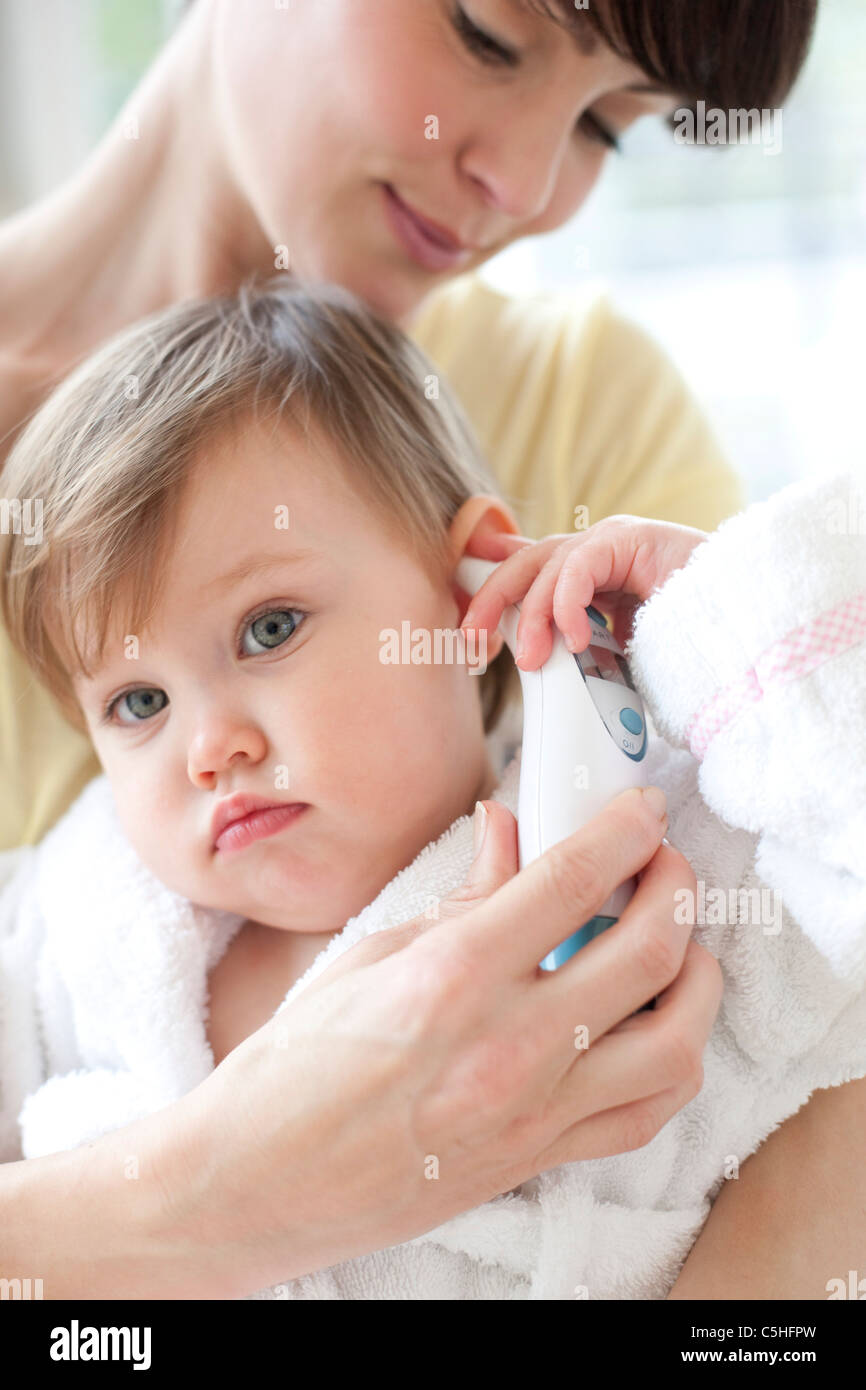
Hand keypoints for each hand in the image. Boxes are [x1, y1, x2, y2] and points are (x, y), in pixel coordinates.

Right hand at [168, 785, 720, 1297]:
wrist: (262, 1181)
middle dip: (677, 886)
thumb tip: (508, 832)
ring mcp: (533, 1113)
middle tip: (664, 862)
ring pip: (676, 1042)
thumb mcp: (371, 955)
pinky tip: (654, 1024)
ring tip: (677, 945)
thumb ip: (462, 896)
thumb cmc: (298, 1065)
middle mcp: (508, 1046)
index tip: (643, 809)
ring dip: (697, 979)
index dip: (625, 828)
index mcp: (453, 975)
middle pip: (649, 951)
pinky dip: (673, 1060)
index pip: (574, 880)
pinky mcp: (541, 1160)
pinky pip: (647, 1113)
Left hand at [458, 515, 707, 664]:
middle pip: (524, 565)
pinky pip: (580, 565)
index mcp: (590, 573)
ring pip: (547, 567)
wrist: (744, 630)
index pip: (527, 568)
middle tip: (471, 646)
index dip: (488, 584)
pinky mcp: (633, 539)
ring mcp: (614, 540)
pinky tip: (575, 639)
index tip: (459, 617)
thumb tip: (538, 660)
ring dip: (532, 618)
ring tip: (532, 660)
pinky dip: (568, 604)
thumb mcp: (615, 653)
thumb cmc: (686, 646)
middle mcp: (597, 549)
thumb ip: (580, 646)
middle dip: (489, 603)